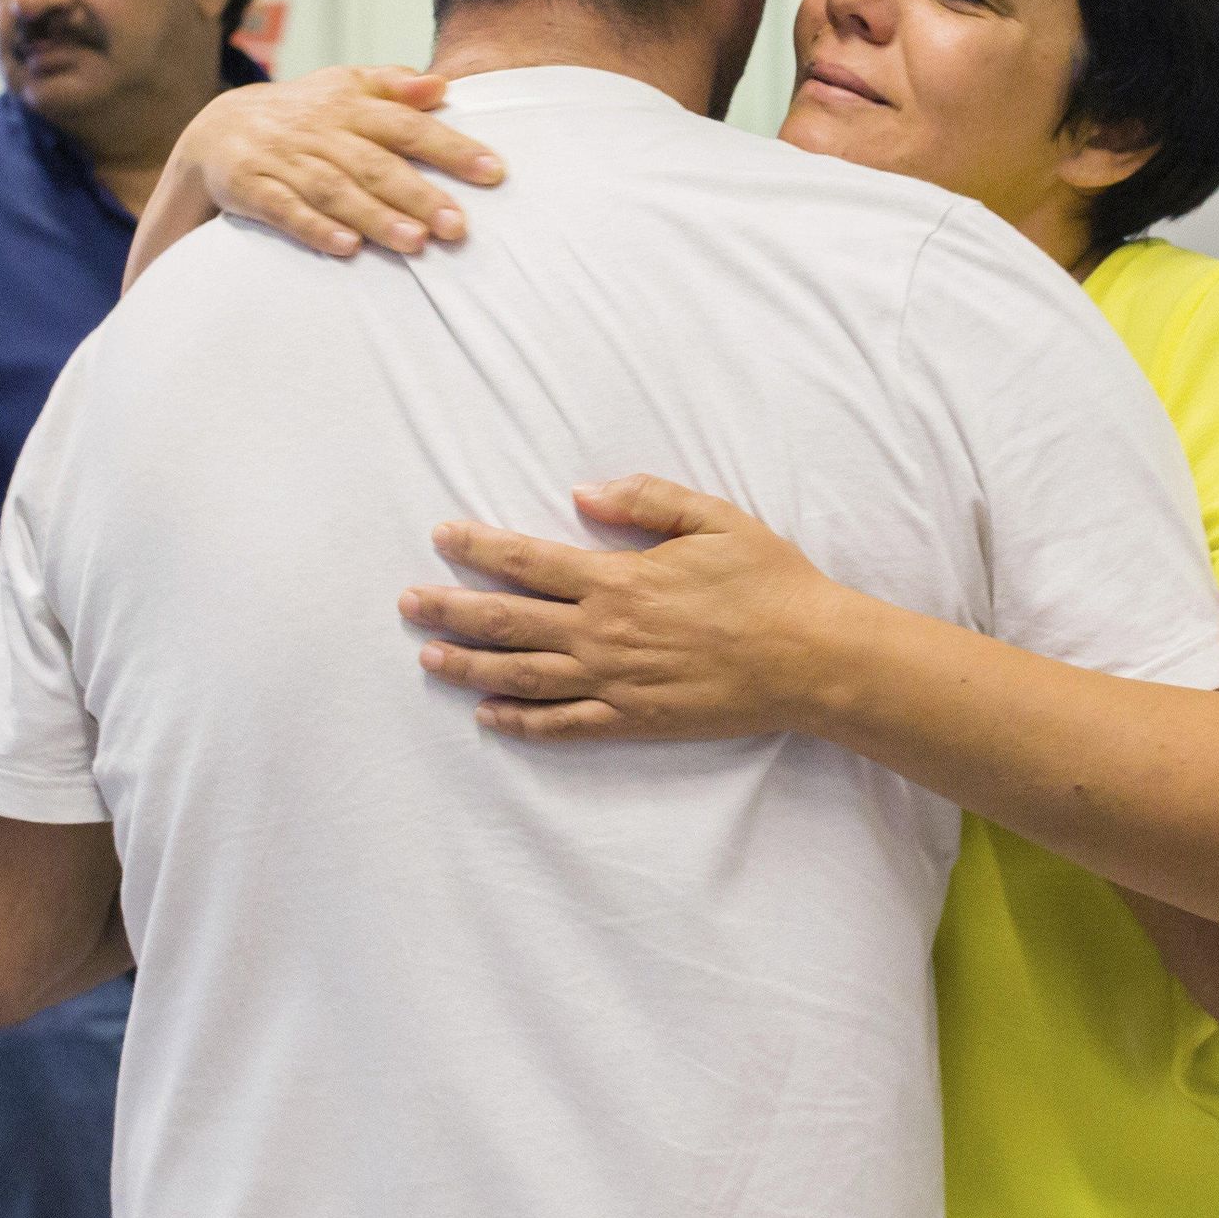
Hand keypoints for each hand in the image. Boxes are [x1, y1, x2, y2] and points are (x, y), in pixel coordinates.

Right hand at [179, 64, 505, 256]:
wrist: (214, 130)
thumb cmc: (301, 113)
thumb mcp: (342, 86)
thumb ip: (392, 85)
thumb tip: (443, 84)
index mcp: (349, 106)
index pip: (407, 126)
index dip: (451, 147)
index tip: (494, 172)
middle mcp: (319, 132)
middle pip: (375, 164)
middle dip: (419, 195)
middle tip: (458, 227)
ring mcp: (284, 160)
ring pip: (334, 190)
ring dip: (375, 217)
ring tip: (416, 244)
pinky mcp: (251, 188)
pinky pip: (284, 210)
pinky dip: (315, 228)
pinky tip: (347, 248)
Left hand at [397, 475, 843, 740]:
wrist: (811, 657)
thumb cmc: (769, 582)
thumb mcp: (714, 519)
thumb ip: (647, 500)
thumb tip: (582, 492)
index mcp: (619, 578)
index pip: (527, 561)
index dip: (478, 549)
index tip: (440, 538)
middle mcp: (604, 632)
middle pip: (508, 621)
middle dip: (451, 611)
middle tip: (407, 603)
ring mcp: (615, 681)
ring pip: (523, 676)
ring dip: (469, 667)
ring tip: (428, 658)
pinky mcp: (634, 720)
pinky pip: (564, 725)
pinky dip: (521, 723)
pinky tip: (489, 718)